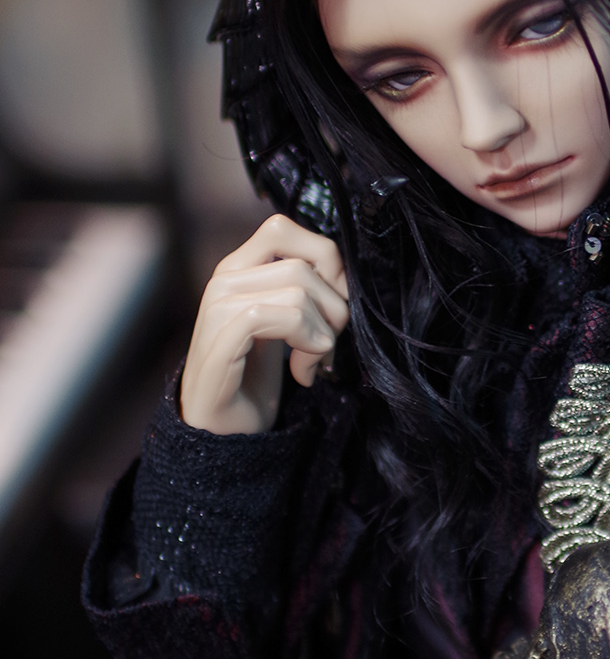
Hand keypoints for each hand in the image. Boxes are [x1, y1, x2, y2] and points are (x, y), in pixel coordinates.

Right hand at [180, 216, 349, 434]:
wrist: (224, 431)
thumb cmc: (254, 377)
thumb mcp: (282, 324)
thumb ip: (301, 290)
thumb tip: (342, 272)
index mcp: (238, 270)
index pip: (282, 227)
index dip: (322, 257)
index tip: (334, 300)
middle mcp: (224, 280)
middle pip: (304, 265)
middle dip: (333, 308)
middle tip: (326, 346)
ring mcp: (217, 307)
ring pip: (297, 290)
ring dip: (322, 334)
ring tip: (312, 363)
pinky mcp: (221, 339)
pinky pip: (278, 316)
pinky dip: (306, 345)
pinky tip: (302, 373)